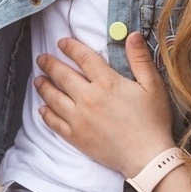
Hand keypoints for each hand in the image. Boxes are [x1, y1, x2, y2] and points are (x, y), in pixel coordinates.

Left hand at [34, 32, 175, 175]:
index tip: (61, 42)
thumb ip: (140, 59)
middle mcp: (88, 97)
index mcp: (107, 83)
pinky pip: (54, 122)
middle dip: (50, 64)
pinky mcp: (75, 136)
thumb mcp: (153, 86)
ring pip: (53, 97)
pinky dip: (46, 114)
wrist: (147, 156)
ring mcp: (78, 118)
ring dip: (43, 86)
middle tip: (41, 58)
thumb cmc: (152, 121)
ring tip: (38, 79)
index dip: (70, 48)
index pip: (83, 58)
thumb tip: (132, 35)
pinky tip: (42, 109)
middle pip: (62, 75)